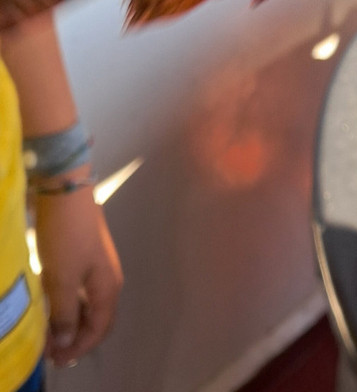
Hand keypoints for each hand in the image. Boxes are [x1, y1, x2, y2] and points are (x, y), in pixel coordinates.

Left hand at [33, 178, 122, 366]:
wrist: (67, 196)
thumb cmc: (67, 239)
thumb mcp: (61, 279)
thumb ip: (65, 313)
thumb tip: (66, 342)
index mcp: (108, 289)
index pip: (99, 329)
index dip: (79, 348)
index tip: (56, 359)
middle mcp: (108, 282)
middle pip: (97, 320)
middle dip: (75, 339)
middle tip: (49, 351)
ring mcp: (98, 270)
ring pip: (87, 307)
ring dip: (69, 323)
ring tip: (47, 333)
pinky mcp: (85, 260)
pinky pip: (79, 293)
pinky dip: (67, 306)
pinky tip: (51, 308)